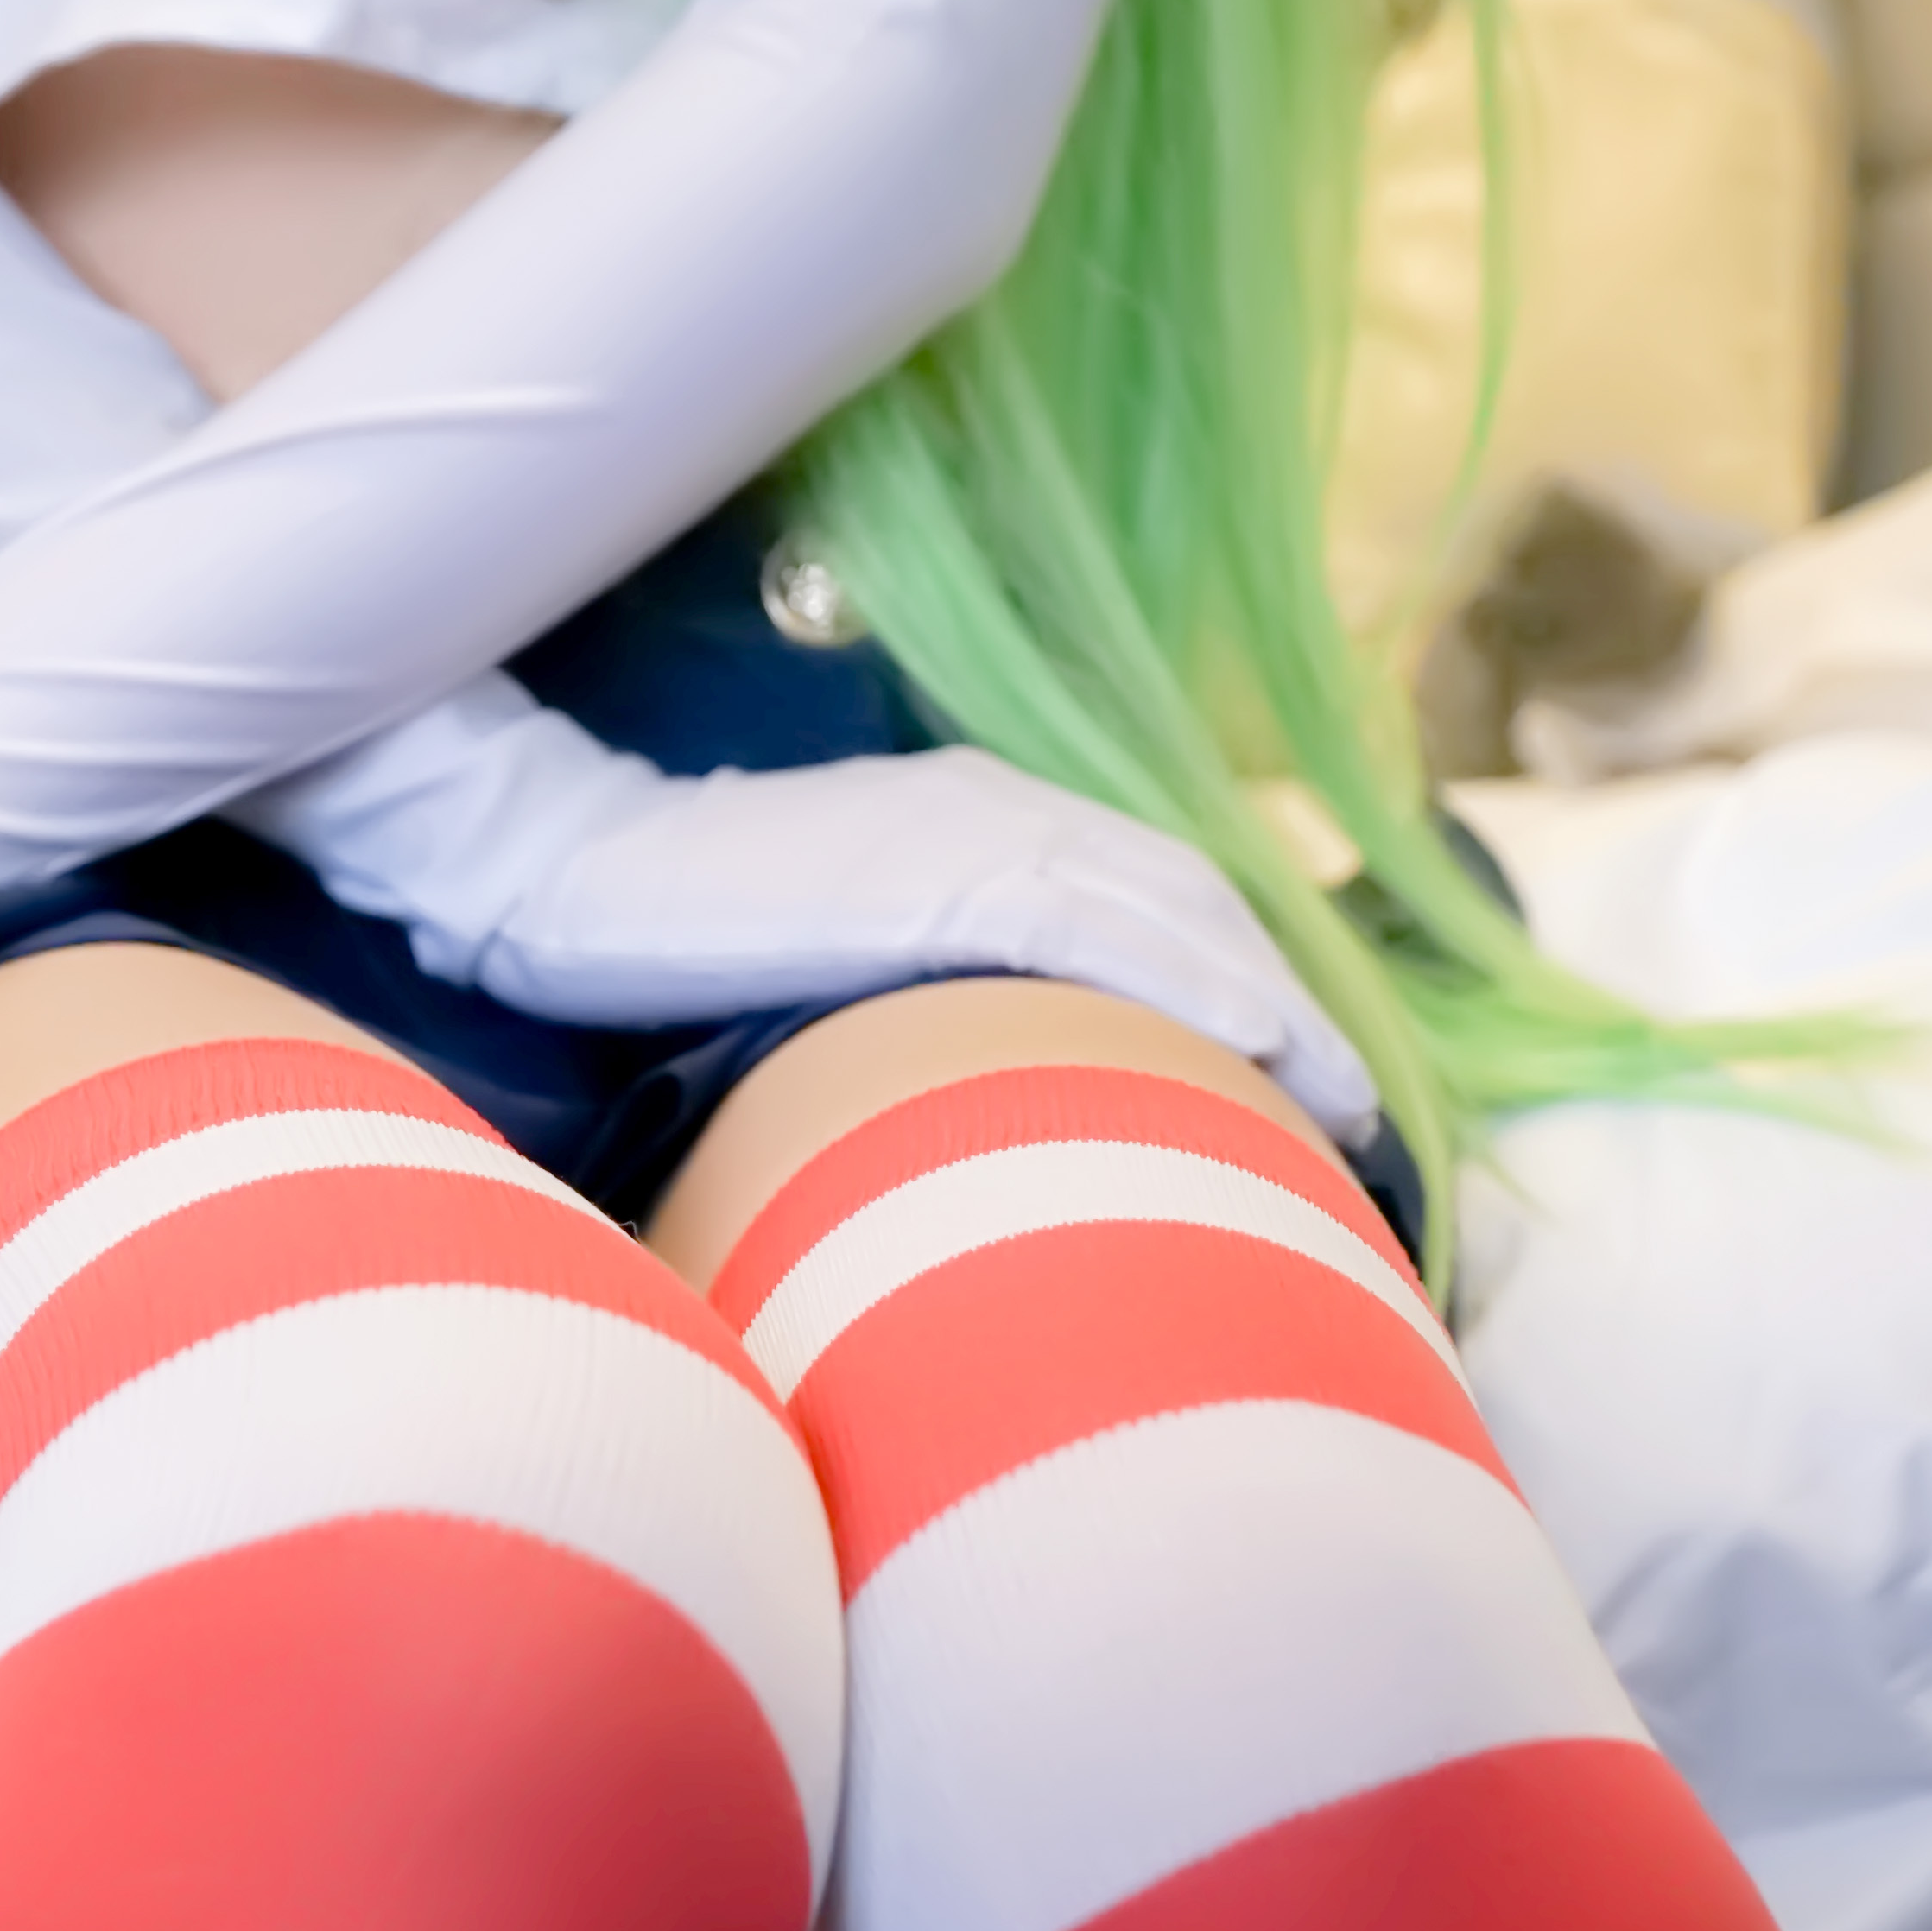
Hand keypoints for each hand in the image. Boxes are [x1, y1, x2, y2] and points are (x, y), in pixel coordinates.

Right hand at [259, 696, 1381, 1141]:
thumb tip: (982, 1085)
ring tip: (1351, 1111)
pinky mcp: (943, 874)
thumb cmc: (673, 928)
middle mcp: (1010, 809)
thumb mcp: (832, 950)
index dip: (1253, 984)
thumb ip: (925, 983)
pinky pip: (1113, 931)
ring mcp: (981, 834)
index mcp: (989, 818)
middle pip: (1202, 907)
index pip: (1161, 901)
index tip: (1316, 1078)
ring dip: (1281, 1011)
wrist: (562, 865)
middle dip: (1299, 1009)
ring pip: (1182, 916)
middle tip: (1369, 1121)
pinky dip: (1206, 987)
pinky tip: (1268, 1052)